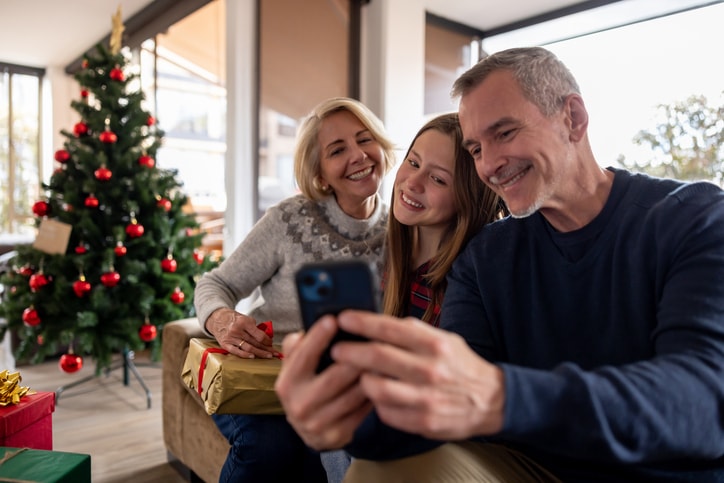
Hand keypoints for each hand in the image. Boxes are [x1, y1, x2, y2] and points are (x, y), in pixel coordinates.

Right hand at [205, 308, 275, 358]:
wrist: (217, 319)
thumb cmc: (234, 319)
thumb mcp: (246, 318)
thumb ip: (255, 328)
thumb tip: (266, 338)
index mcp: (244, 322)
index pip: (259, 335)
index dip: (267, 340)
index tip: (271, 343)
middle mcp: (237, 330)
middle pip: (255, 342)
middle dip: (266, 348)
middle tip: (274, 353)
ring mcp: (230, 338)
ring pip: (248, 348)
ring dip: (259, 353)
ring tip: (268, 356)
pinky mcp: (225, 344)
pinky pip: (236, 352)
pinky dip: (245, 355)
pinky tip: (253, 357)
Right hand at [274, 315, 372, 449]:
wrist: (309, 429)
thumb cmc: (306, 385)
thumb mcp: (295, 366)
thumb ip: (298, 345)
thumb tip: (313, 324)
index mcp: (287, 384)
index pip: (303, 356)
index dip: (318, 337)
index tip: (333, 319)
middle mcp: (299, 405)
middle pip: (335, 376)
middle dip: (356, 356)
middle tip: (372, 337)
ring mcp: (318, 423)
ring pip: (353, 394)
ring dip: (371, 374)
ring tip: (385, 356)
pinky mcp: (337, 435)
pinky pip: (362, 410)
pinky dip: (374, 392)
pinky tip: (384, 378)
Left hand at [332, 311, 505, 439]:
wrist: (491, 400)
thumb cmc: (460, 365)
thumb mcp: (444, 339)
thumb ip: (413, 331)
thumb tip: (376, 322)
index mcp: (434, 344)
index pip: (389, 329)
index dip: (361, 322)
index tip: (344, 318)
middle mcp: (430, 369)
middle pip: (377, 357)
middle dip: (350, 351)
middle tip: (337, 349)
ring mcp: (426, 398)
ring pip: (376, 387)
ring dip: (361, 379)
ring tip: (358, 374)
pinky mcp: (423, 422)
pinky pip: (385, 412)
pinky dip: (377, 403)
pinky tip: (378, 396)